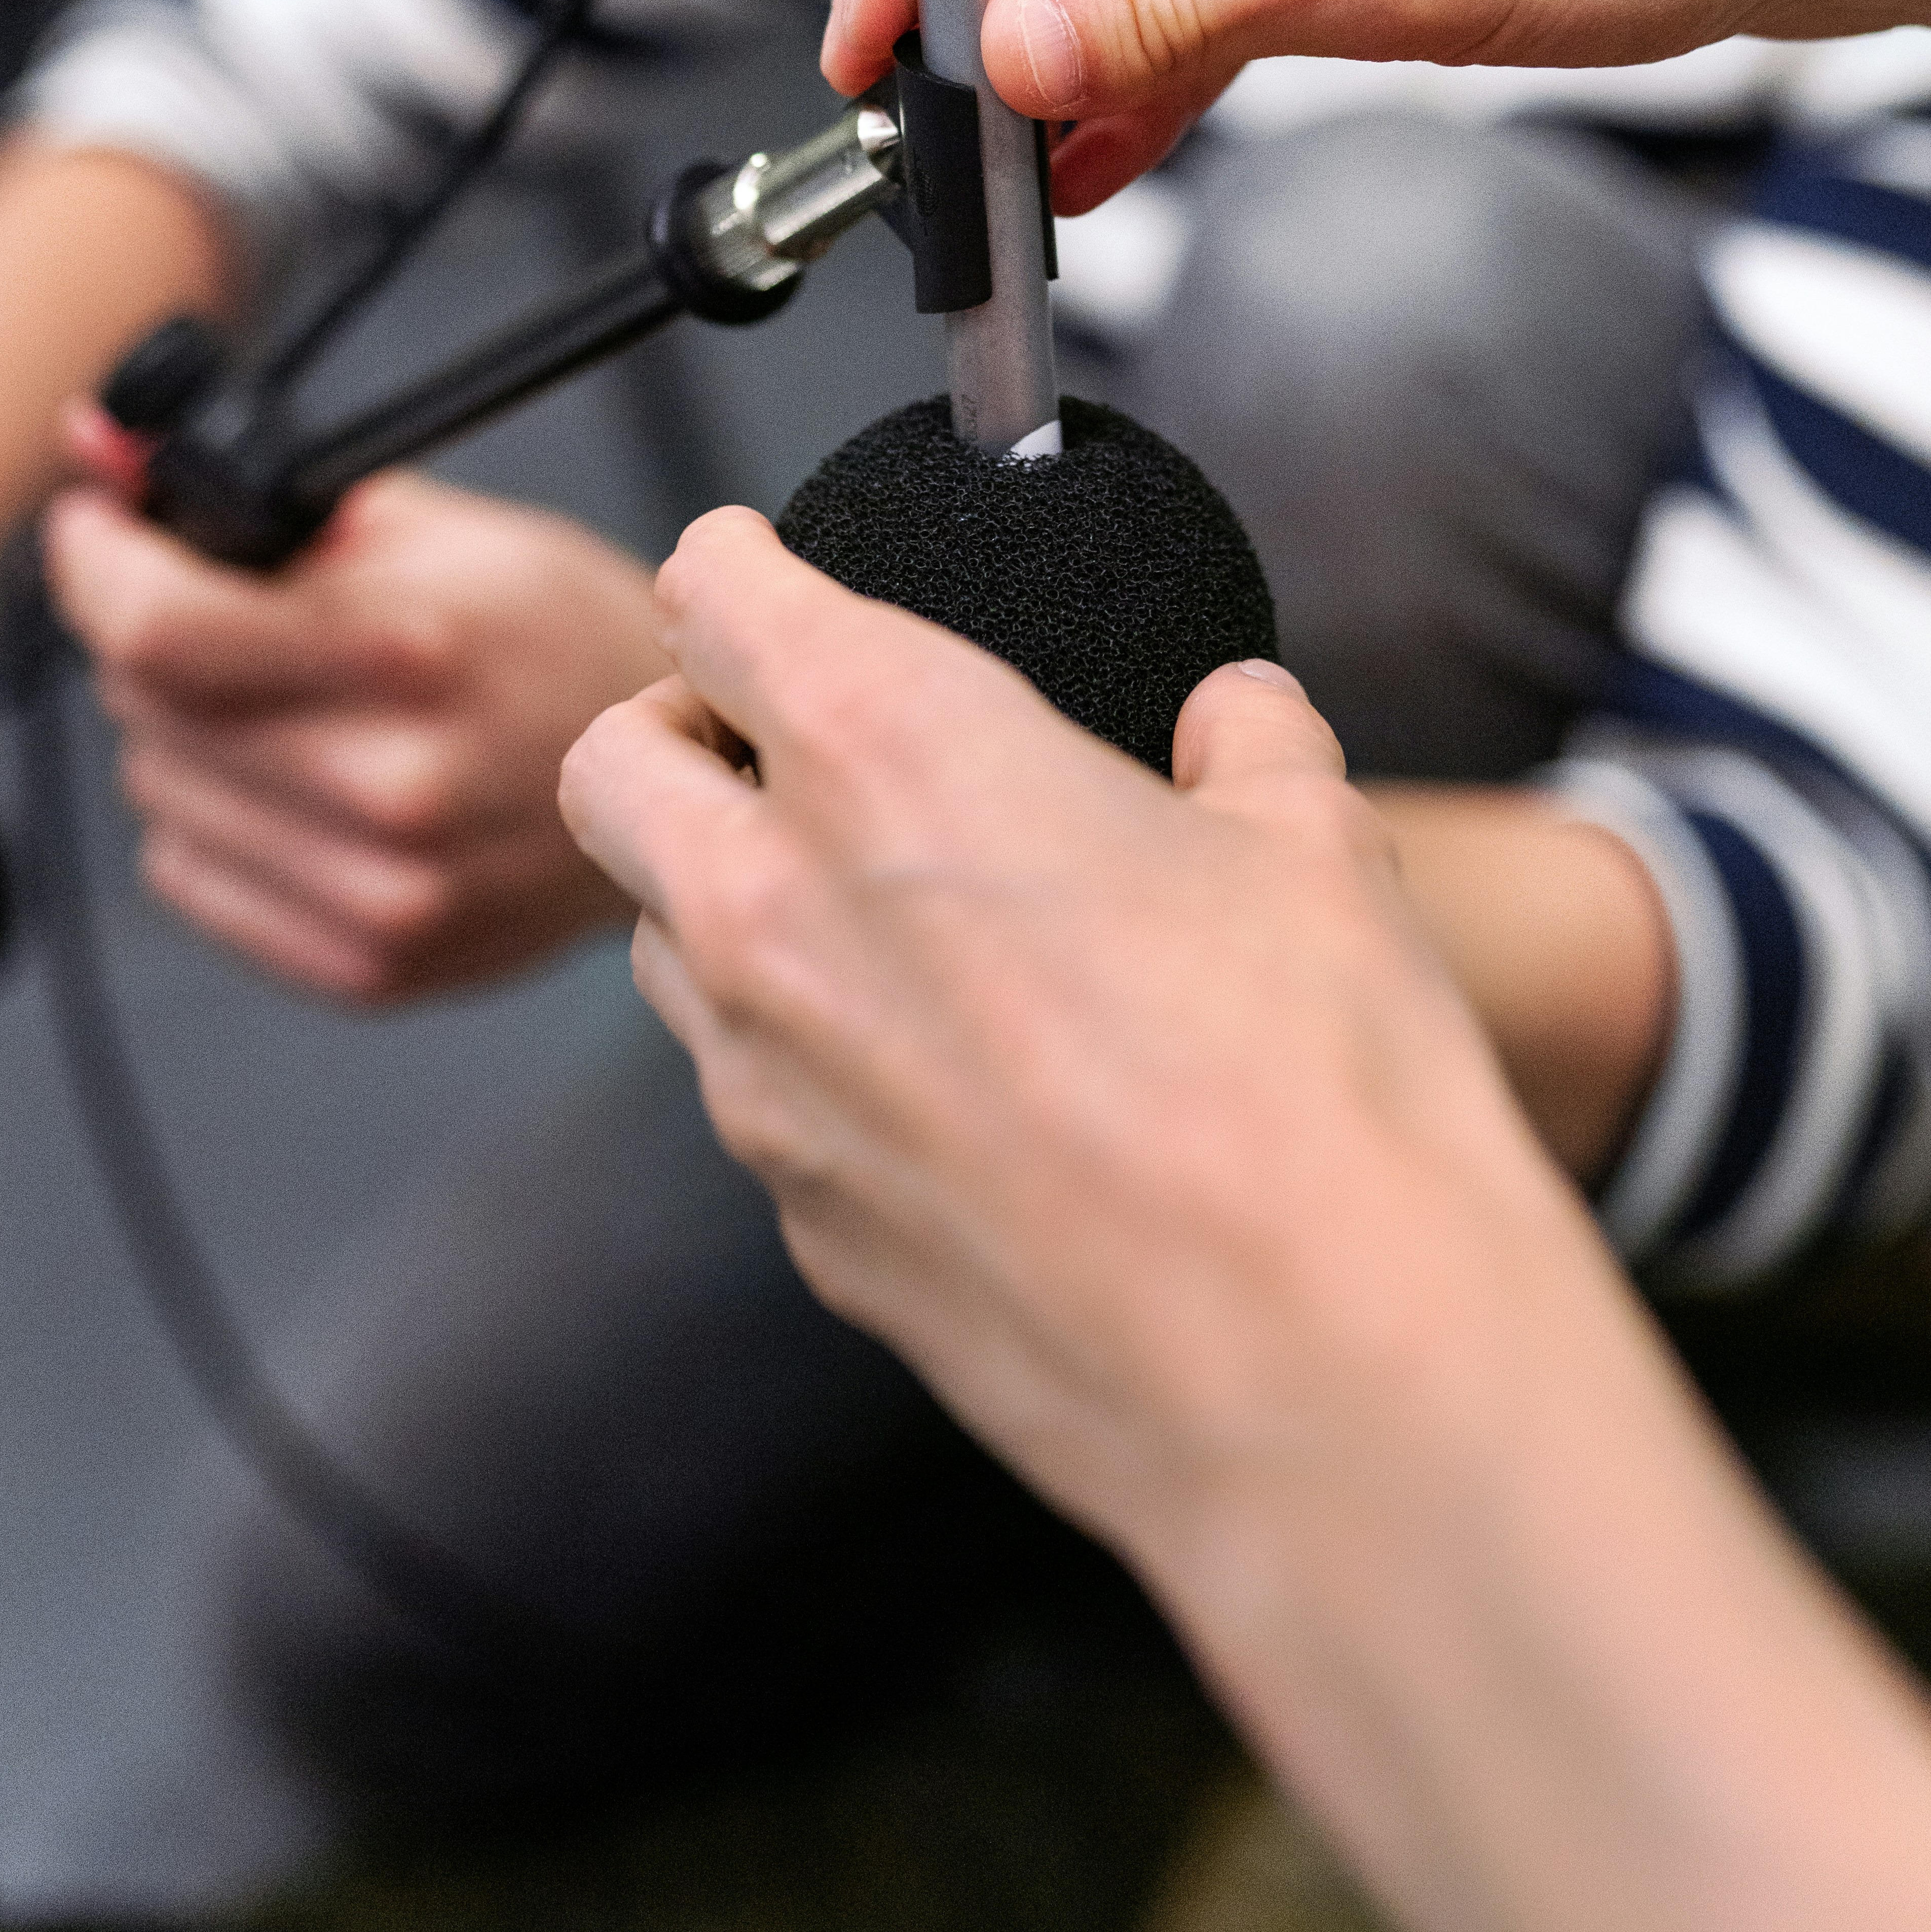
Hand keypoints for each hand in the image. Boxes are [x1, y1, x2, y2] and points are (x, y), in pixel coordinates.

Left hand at [46, 449, 672, 1002]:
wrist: (675, 774)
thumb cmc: (551, 632)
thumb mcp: (428, 526)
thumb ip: (256, 498)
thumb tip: (95, 447)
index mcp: (414, 651)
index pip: (161, 627)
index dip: (94, 563)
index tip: (92, 528)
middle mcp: (393, 787)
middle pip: (148, 708)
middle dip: (155, 639)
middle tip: (229, 613)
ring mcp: (383, 893)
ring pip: (158, 794)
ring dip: (189, 735)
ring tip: (291, 706)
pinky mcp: (372, 964)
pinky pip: (192, 878)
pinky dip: (216, 819)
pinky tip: (298, 784)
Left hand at [559, 507, 1537, 1571]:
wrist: (1320, 1367)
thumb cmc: (1311, 1087)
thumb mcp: (1312, 844)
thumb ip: (1248, 751)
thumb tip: (1238, 723)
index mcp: (889, 750)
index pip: (712, 593)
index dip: (735, 564)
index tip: (761, 569)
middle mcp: (780, 907)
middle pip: (611, 768)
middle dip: (673, 730)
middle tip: (776, 740)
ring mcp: (770, 1087)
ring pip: (656, 945)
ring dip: (719, 900)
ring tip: (860, 908)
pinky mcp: (806, 1231)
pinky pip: (753, 1102)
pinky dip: (805, 1060)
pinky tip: (938, 1075)